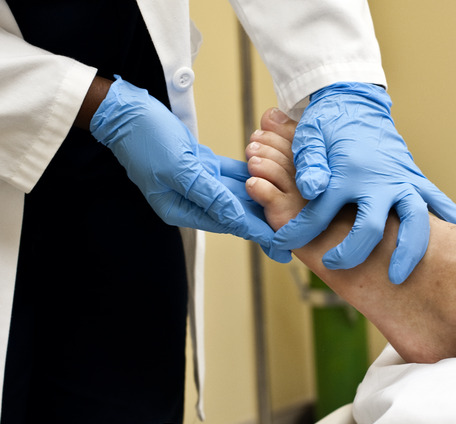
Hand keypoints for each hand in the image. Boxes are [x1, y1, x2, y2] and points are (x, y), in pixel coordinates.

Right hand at [90, 76, 289, 261]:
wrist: (125, 110)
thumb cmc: (145, 138)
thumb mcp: (178, 167)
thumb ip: (208, 193)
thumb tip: (236, 217)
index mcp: (181, 208)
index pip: (228, 224)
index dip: (258, 234)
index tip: (282, 246)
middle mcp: (190, 199)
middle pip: (236, 213)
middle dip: (265, 222)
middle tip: (295, 236)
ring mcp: (196, 181)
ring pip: (237, 194)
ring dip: (262, 199)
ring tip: (290, 212)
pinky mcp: (200, 164)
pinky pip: (231, 174)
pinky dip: (251, 176)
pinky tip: (272, 179)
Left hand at [273, 82, 455, 283]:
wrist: (355, 102)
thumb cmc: (329, 123)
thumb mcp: (310, 137)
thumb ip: (309, 162)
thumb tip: (312, 188)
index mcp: (348, 171)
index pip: (319, 212)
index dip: (297, 232)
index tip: (283, 245)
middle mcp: (378, 180)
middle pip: (371, 225)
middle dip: (353, 251)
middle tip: (336, 267)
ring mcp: (401, 180)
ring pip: (414, 220)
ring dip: (409, 250)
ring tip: (400, 277)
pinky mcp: (415, 181)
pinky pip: (439, 204)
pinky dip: (455, 221)